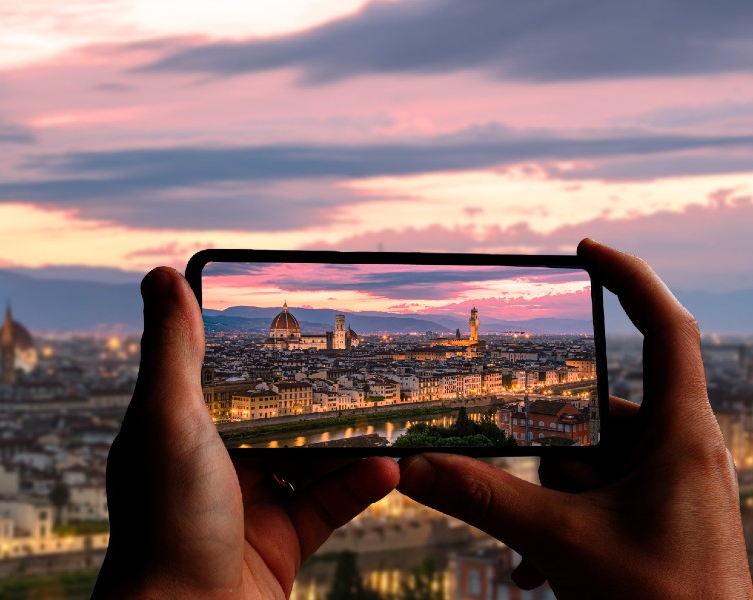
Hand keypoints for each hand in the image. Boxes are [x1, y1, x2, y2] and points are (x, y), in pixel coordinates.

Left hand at [92, 268, 398, 598]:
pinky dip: (361, 483)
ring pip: (312, 457)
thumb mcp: (168, 420)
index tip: (299, 315)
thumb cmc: (165, 521)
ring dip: (352, 439)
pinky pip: (331, 502)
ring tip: (390, 412)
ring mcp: (251, 503)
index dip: (257, 345)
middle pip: (278, 415)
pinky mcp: (284, 540)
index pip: (224, 373)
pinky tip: (390, 466)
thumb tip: (162, 274)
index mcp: (181, 431)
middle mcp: (215, 464)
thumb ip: (173, 349)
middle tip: (364, 361)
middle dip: (321, 392)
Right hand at [398, 239, 752, 598]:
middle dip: (549, 456)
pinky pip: (596, 496)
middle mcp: (678, 451)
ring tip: (537, 557)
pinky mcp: (652, 515)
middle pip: (594, 414)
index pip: (665, 329)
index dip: (630, 278)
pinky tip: (538, 570)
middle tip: (533, 505)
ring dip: (550, 505)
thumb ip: (482, 498)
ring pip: (587, 463)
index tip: (585, 251)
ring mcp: (667, 486)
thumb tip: (412, 468)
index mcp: (680, 437)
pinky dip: (561, 523)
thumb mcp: (564, 542)